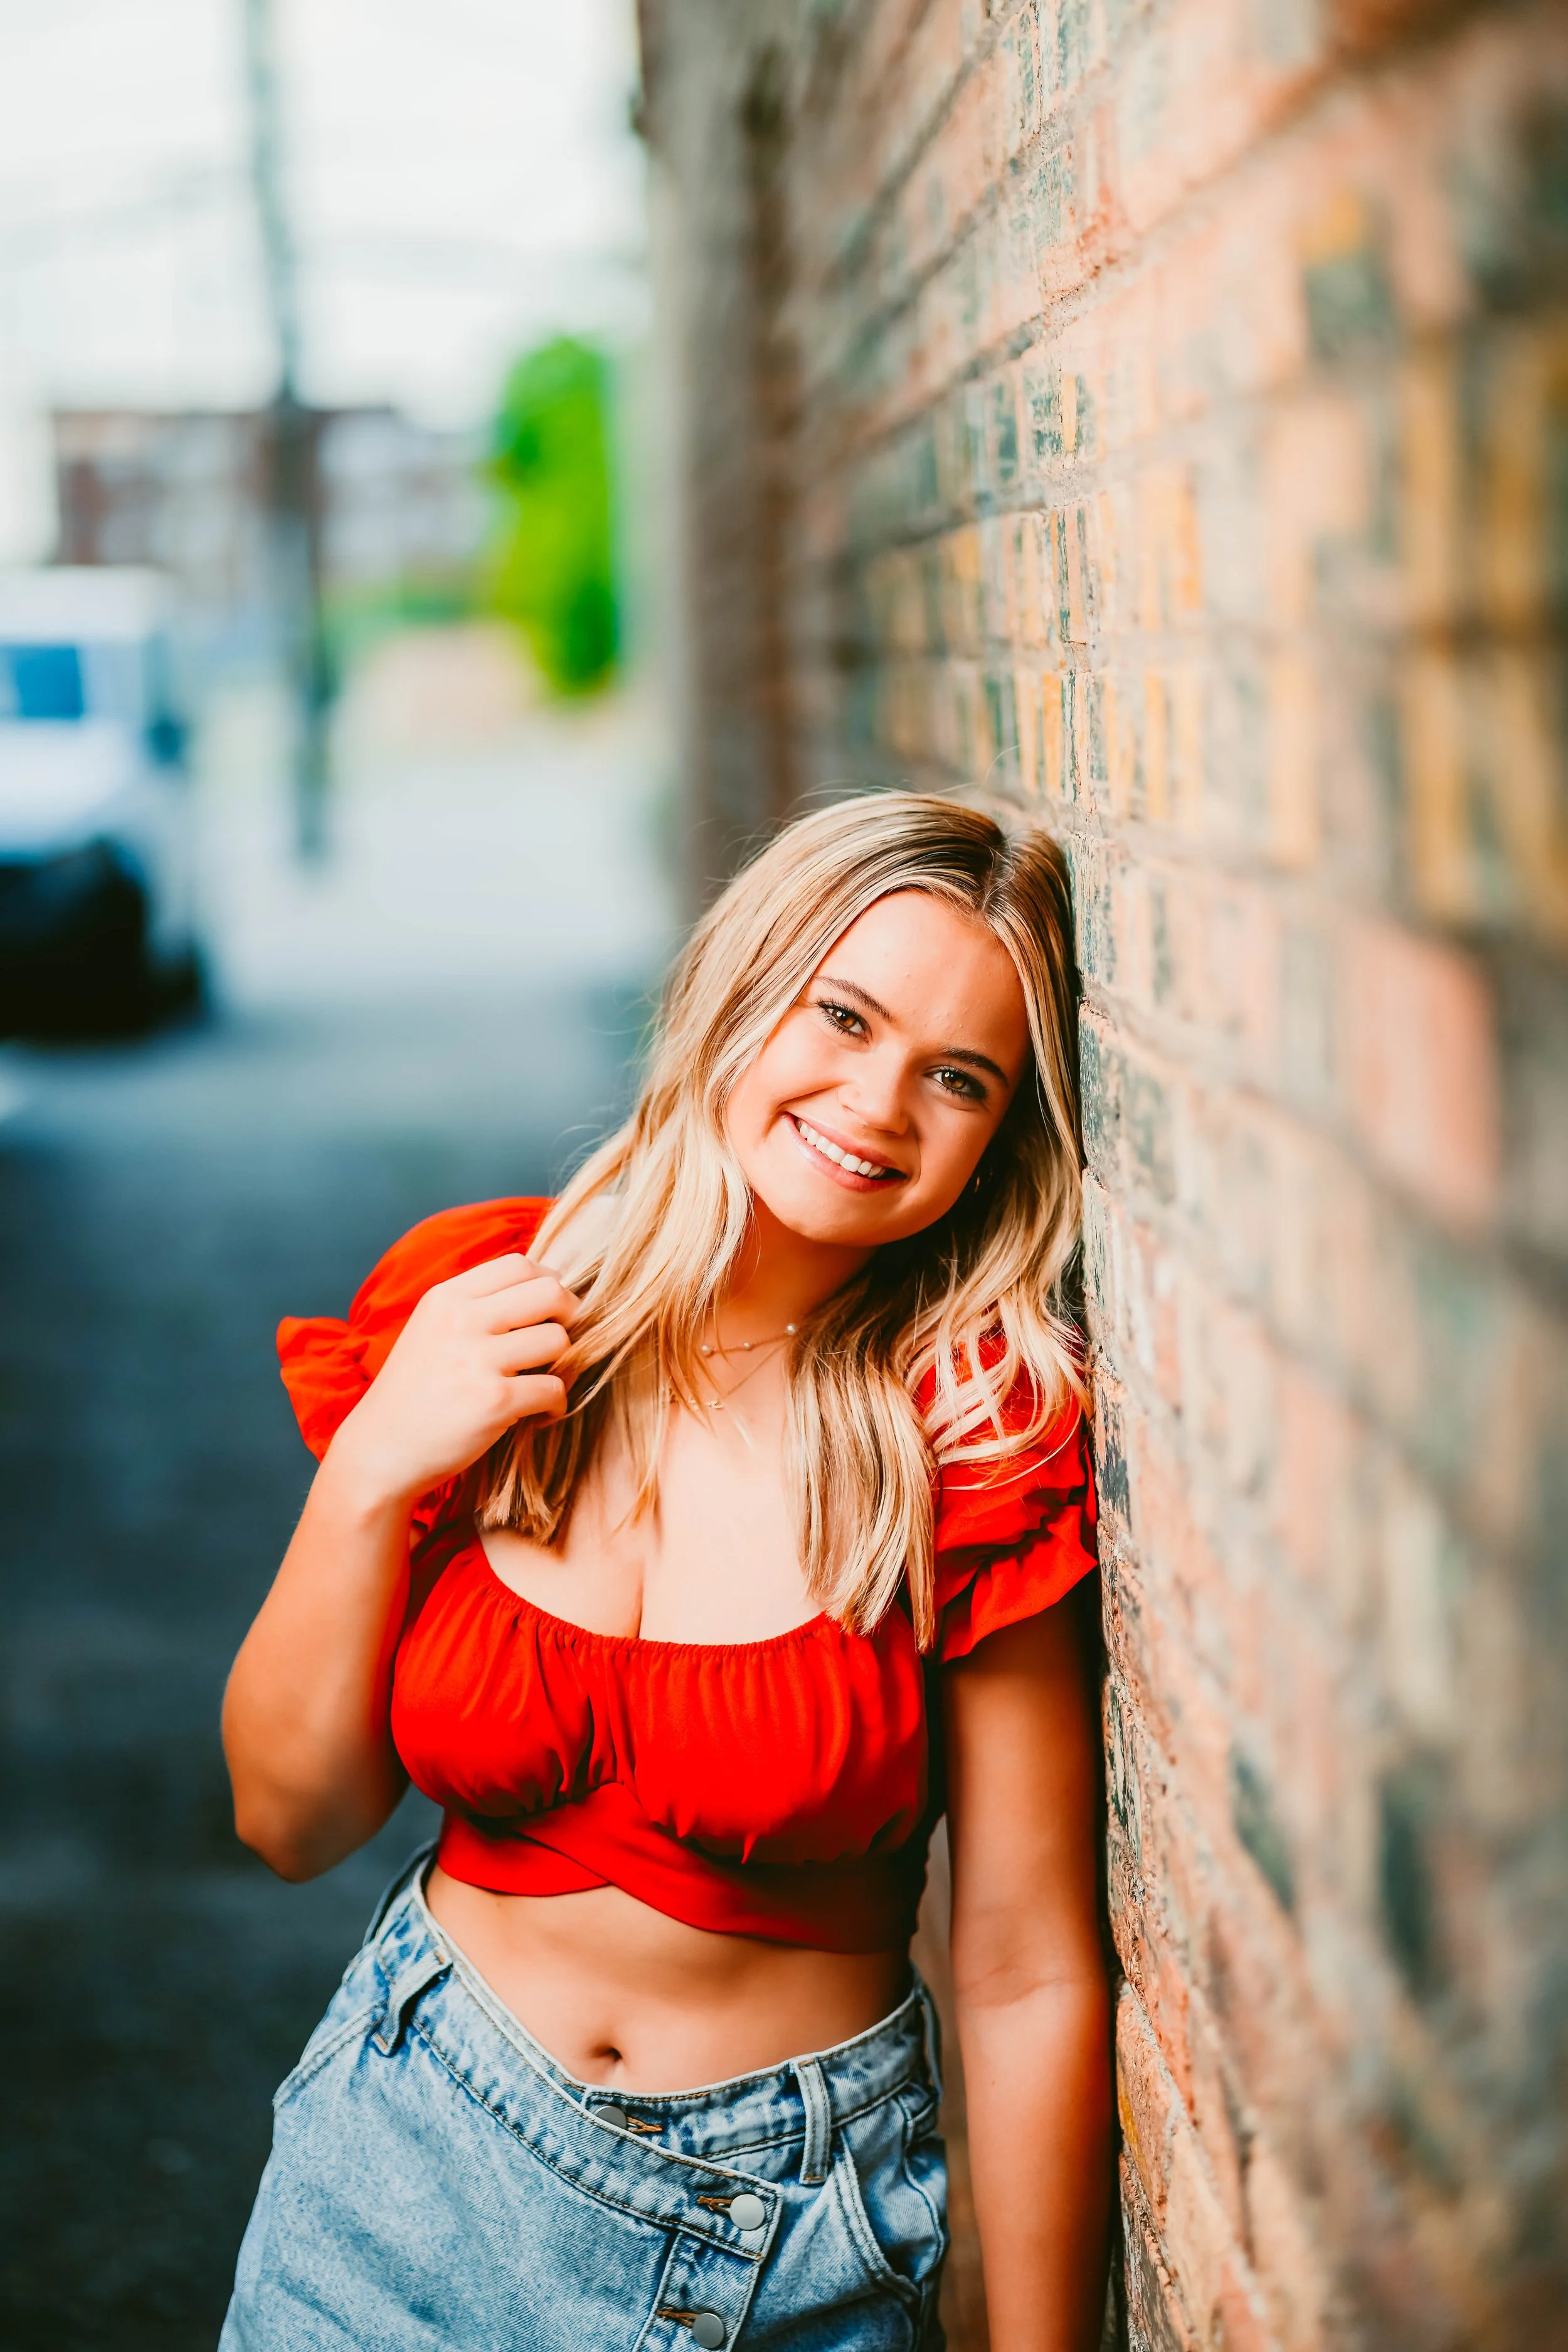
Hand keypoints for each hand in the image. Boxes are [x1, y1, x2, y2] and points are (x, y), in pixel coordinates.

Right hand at [326, 1253, 577, 1510]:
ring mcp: (477, 1359)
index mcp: (445, 1297)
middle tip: (559, 1342)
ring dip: (564, 1364)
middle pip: (550, 1292)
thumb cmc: (412, 1394)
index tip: (549, 1310)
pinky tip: (539, 1415)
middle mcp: (461, 1319)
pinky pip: (554, 1389)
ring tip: (543, 1382)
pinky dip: (556, 1405)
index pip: (518, 1264)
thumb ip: (474, 1306)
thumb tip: (541, 1288)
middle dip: (569, 1316)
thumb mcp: (430, 1330)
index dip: (547, 1283)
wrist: (379, 1453)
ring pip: (559, 1339)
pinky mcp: (494, 1400)